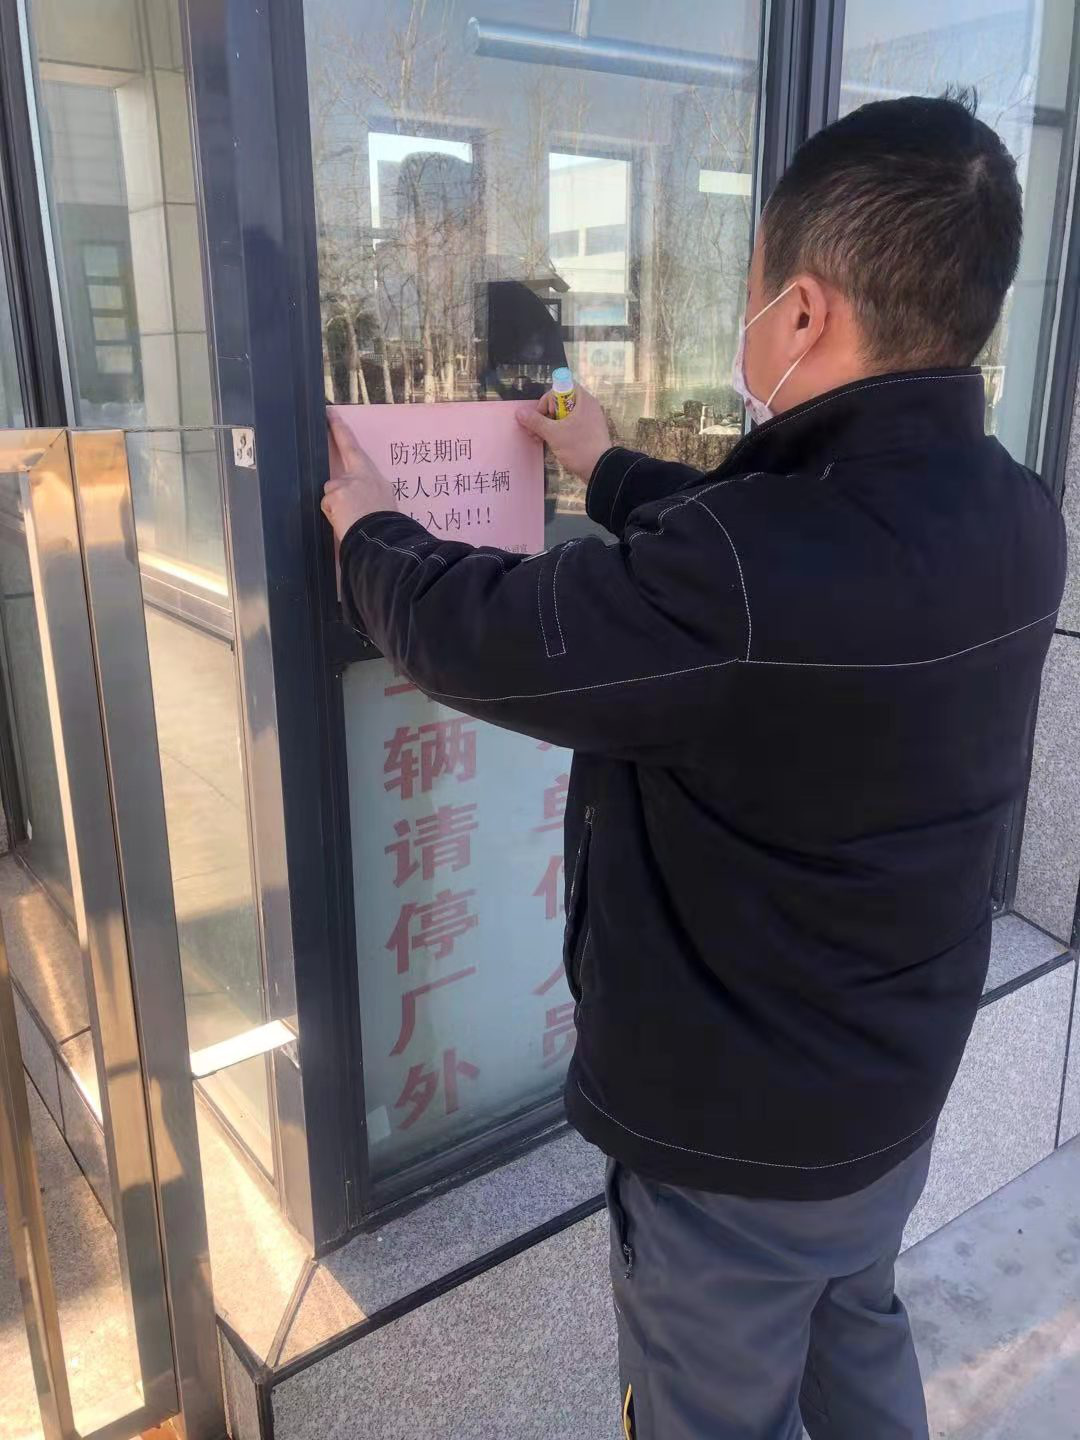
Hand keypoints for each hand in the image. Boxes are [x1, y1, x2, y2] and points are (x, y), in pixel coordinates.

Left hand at [322, 411, 398, 542]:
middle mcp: (358, 475)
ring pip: (331, 494)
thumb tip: (355, 496)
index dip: (340, 429)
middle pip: (339, 466)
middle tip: (328, 419)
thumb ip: (366, 491)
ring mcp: (344, 483)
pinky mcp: (333, 495)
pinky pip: (327, 507)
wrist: (383, 536)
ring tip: (351, 520)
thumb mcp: (384, 501)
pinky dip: (333, 517)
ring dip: (336, 508)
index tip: (330, 414)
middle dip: (336, 454)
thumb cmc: (386, 524)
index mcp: (372, 475)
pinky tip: (345, 523)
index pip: (353, 447)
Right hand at [516, 384, 611, 482]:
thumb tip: (519, 412)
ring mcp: (588, 419)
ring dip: (548, 426)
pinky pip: (569, 426)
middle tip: (534, 431)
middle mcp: (586, 406)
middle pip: (560, 402)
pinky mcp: (587, 432)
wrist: (601, 470)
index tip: (544, 415)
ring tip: (538, 440)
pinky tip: (550, 444)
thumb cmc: (579, 447)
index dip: (549, 399)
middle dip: (544, 415)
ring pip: (563, 416)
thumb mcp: (554, 433)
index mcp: (582, 400)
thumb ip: (535, 421)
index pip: (561, 387)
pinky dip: (558, 432)